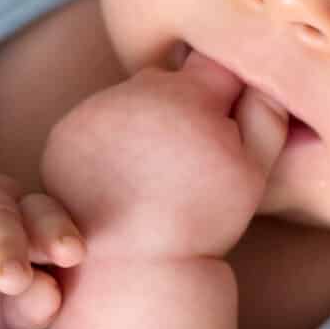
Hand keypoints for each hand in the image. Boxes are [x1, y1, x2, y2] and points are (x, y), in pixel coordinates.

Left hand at [40, 46, 287, 260]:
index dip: (225, 90)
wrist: (131, 266)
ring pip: (130, 98)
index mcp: (186, 95)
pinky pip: (96, 120)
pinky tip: (120, 177)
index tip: (225, 123)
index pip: (214, 63)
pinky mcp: (63, 134)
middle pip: (168, 78)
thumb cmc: (200, 220)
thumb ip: (266, 116)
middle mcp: (134, 92)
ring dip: (144, 120)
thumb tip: (262, 78)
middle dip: (182, 104)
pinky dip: (109, 139)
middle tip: (187, 157)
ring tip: (152, 172)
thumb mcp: (251, 172)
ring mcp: (93, 110)